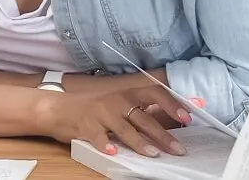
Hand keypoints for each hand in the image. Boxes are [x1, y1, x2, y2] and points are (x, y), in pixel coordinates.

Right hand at [38, 84, 192, 157]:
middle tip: (178, 149)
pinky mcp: (87, 126)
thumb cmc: (96, 108)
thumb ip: (145, 109)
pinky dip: (106, 144)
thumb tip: (177, 113)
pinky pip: (99, 136)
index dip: (172, 104)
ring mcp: (101, 113)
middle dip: (163, 135)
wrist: (60, 109)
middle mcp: (117, 101)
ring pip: (125, 128)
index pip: (155, 93)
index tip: (188, 116)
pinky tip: (113, 152)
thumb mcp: (120, 103)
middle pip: (144, 117)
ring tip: (153, 153)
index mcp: (128, 94)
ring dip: (140, 142)